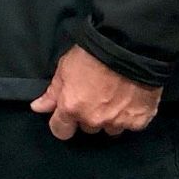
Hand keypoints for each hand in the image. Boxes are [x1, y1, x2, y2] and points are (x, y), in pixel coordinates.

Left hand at [30, 44, 160, 140]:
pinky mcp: (140, 120)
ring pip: (111, 129)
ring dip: (111, 118)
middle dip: (89, 116)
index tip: (67, 114)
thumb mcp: (65, 68)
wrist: (130, 47)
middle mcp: (93, 120)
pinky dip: (131, 115)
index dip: (62, 123)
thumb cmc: (94, 54)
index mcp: (72, 108)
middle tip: (96, 96)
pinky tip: (132, 99)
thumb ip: (53, 93)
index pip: (60, 131)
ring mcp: (118, 122)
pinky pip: (132, 125)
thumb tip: (38, 107)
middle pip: (87, 128)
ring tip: (116, 97)